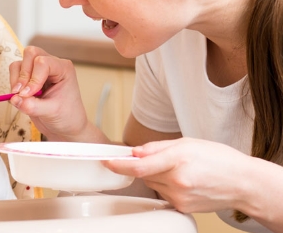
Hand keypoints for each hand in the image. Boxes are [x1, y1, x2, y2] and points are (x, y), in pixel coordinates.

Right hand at [9, 46, 102, 141]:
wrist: (66, 127)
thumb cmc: (66, 117)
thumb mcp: (51, 113)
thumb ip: (32, 106)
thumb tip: (14, 99)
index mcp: (63, 69)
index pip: (43, 62)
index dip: (33, 78)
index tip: (28, 95)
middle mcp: (51, 65)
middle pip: (30, 53)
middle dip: (23, 74)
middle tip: (22, 93)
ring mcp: (38, 70)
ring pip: (20, 62)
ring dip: (16, 79)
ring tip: (21, 96)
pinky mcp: (28, 77)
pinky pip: (15, 72)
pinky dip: (13, 83)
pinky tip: (20, 97)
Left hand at [104, 137, 251, 213]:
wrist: (242, 183)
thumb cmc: (219, 159)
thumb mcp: (187, 143)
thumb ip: (157, 147)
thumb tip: (135, 151)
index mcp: (178, 160)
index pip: (139, 165)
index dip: (119, 164)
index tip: (107, 161)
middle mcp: (177, 181)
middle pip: (144, 174)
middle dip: (147, 166)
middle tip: (165, 160)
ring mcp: (179, 197)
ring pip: (153, 184)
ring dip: (158, 176)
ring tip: (181, 170)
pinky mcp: (181, 207)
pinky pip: (163, 194)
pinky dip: (167, 186)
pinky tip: (185, 182)